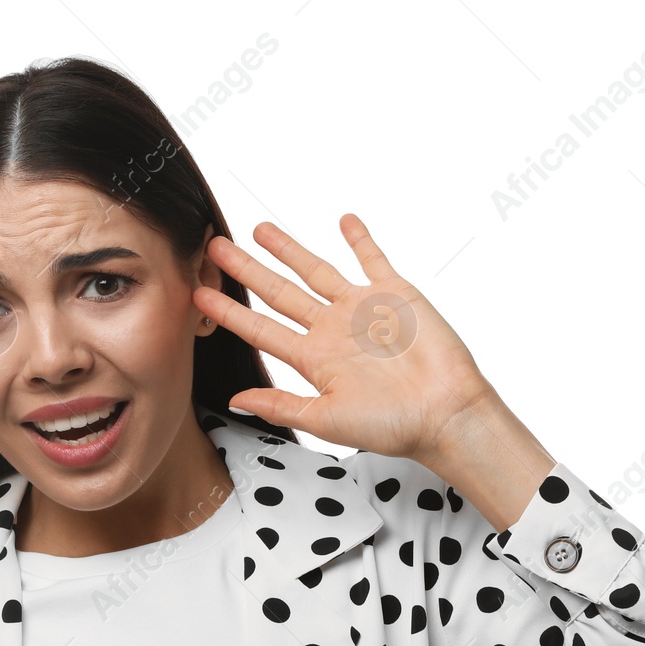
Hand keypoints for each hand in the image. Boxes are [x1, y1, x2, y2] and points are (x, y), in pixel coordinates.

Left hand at [196, 214, 492, 465]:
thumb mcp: (326, 420)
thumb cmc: (393, 425)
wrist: (445, 412)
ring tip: (260, 228)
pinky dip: (359, 238)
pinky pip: (372, 258)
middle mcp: (332, 330)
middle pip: (279, 292)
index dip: (229, 311)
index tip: (199, 294)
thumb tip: (236, 398)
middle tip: (215, 246)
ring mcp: (361, 309)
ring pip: (316, 270)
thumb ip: (281, 406)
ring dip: (288, 249)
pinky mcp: (394, 293)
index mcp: (314, 360)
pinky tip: (344, 220)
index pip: (261, 329)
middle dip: (246, 269)